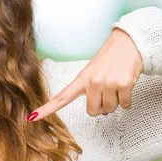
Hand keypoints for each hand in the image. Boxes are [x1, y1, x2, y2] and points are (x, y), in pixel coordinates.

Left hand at [27, 28, 143, 121]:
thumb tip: (102, 113)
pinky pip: (124, 105)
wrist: (129, 42)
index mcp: (82, 79)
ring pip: (110, 109)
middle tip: (107, 90)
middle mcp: (92, 82)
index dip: (46, 109)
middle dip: (102, 106)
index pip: (61, 97)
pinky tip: (126, 85)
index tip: (32, 117)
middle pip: (93, 112)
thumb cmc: (111, 58)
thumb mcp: (94, 72)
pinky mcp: (123, 85)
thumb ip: (92, 92)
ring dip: (116, 101)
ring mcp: (108, 83)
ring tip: (117, 84)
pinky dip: (127, 99)